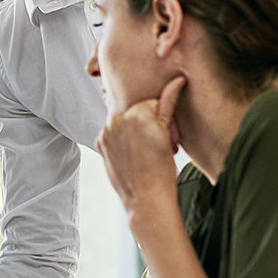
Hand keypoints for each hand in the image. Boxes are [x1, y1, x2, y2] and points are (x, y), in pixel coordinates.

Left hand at [95, 76, 186, 213]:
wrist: (145, 197)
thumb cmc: (162, 168)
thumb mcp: (168, 133)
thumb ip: (168, 102)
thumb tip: (177, 80)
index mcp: (136, 112)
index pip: (150, 103)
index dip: (160, 118)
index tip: (164, 132)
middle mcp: (116, 118)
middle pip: (135, 110)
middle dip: (145, 122)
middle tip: (155, 143)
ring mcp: (105, 132)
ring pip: (122, 122)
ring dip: (131, 130)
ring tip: (143, 151)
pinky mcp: (99, 144)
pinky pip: (112, 135)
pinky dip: (120, 141)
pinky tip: (131, 154)